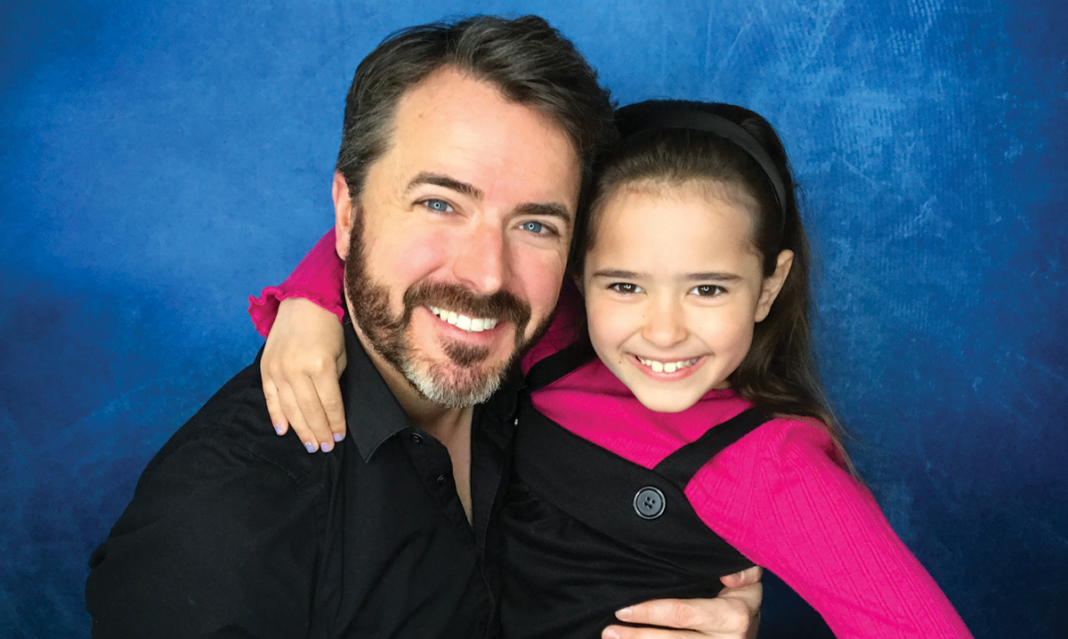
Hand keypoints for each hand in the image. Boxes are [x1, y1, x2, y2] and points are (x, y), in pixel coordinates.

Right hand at [261, 297, 346, 451]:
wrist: (303, 303)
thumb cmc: (328, 328)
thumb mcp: (340, 354)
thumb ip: (334, 381)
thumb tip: (331, 410)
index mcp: (320, 366)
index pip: (330, 404)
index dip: (335, 423)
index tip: (339, 437)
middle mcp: (296, 370)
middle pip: (310, 411)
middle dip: (319, 432)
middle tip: (325, 447)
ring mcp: (278, 370)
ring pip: (290, 409)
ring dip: (301, 430)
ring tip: (310, 445)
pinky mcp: (266, 369)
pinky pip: (270, 398)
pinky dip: (277, 416)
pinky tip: (284, 431)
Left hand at [602, 566, 762, 638]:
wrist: (749, 626)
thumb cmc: (741, 596)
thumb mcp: (748, 577)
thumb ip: (742, 570)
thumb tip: (729, 578)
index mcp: (733, 616)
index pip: (683, 615)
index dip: (651, 613)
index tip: (623, 610)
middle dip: (637, 637)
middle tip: (609, 631)